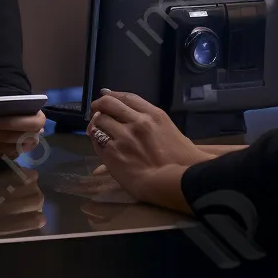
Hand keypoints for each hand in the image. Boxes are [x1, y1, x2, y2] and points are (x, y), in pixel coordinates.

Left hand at [0, 101, 45, 160]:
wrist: (8, 114)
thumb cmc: (4, 107)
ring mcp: (26, 148)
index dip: (1, 123)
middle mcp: (35, 136)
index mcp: (38, 119)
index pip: (21, 123)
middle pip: (13, 138)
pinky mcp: (17, 155)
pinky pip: (3, 155)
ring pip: (7, 148)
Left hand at [87, 90, 213, 212]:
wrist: (175, 183)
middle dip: (99, 105)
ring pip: (99, 121)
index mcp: (154, 115)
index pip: (127, 97)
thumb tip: (130, 119)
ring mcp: (124, 137)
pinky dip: (96, 140)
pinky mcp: (113, 152)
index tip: (106, 95)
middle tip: (95, 111)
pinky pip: (97, 140)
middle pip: (108, 104)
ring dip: (96, 124)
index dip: (113, 95)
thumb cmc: (181, 160)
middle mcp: (137, 122)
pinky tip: (99, 143)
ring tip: (96, 129)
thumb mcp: (168, 132)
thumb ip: (150, 122)